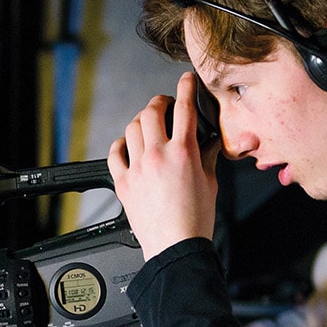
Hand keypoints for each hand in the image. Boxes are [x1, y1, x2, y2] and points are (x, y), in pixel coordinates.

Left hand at [107, 71, 217, 259]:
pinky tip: (127, 145)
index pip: (184, 108)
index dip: (186, 87)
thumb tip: (210, 143)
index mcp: (184, 153)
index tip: (186, 79)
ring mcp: (137, 168)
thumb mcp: (211, 183)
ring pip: (132, 128)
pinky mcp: (123, 182)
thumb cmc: (195, 221)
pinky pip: (115, 153)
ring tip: (149, 126)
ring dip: (142, 121)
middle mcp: (157, 156)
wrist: (175, 247)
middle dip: (160, 102)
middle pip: (152, 111)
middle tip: (166, 105)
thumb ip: (207, 156)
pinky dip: (121, 144)